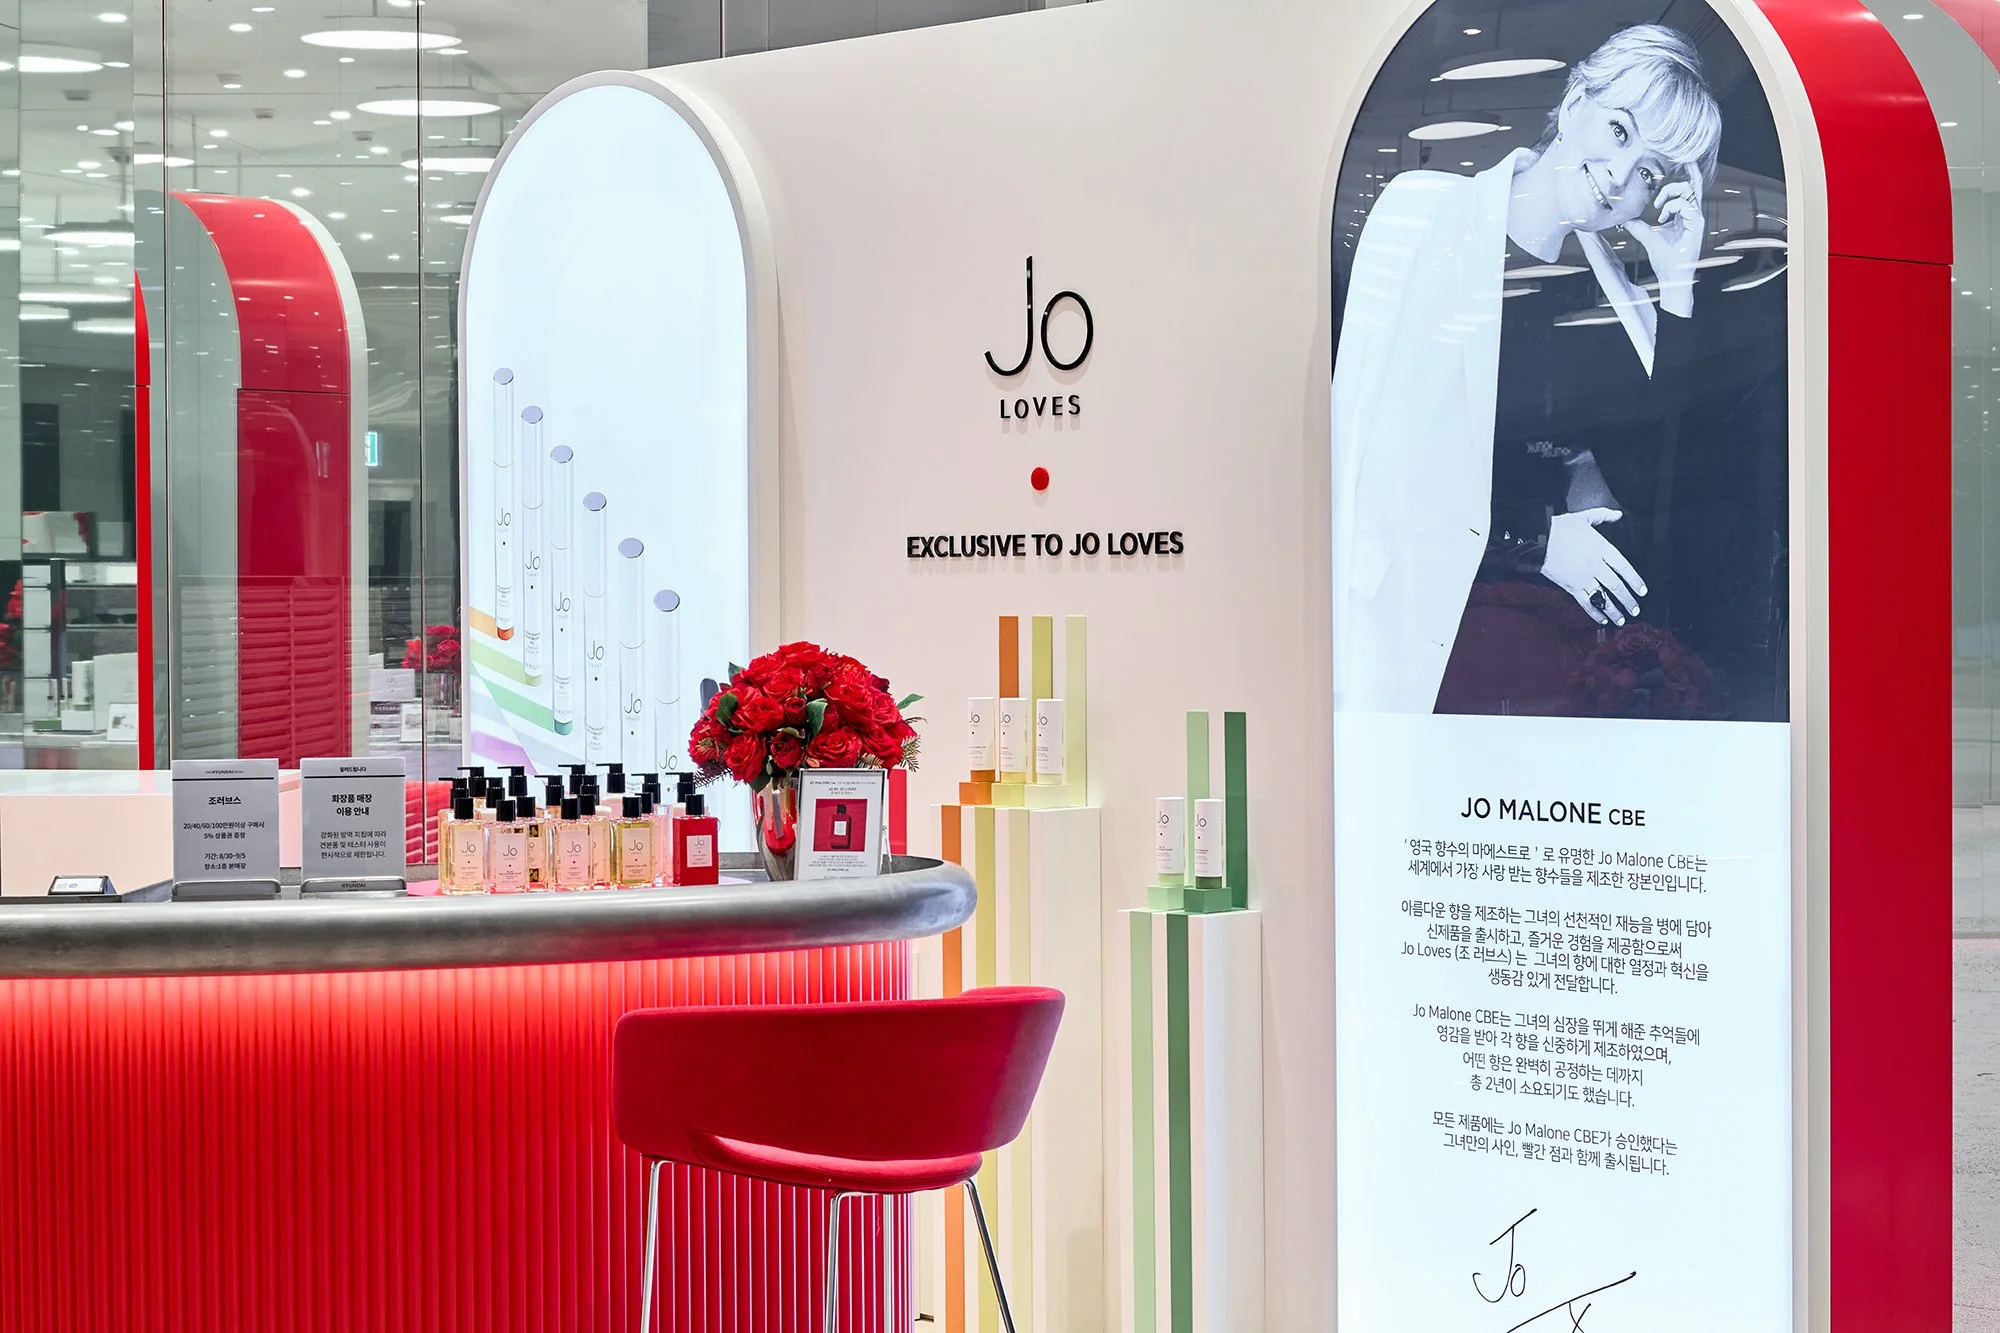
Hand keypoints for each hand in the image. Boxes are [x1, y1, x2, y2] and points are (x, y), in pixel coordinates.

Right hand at [1542, 508, 1645, 625]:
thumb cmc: (1559, 528)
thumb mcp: (1584, 517)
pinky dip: (1594, 612)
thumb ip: (1603, 516)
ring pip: (1603, 597)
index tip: (1642, 591)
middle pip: (1616, 586)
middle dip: (1628, 600)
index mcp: (1601, 548)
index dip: (1635, 581)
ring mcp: (1583, 577)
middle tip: (1635, 609)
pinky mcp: (1571, 586)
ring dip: (1614, 610)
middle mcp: (1595, 565)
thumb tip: (1618, 514)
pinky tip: (1602, 619)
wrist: (1538, 539)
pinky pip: (1585, 602)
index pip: (1624, 568)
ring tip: (1622, 620)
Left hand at [1625, 179, 1702, 318]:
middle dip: (1675, 183)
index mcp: (1685, 214)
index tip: (1683, 160)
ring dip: (1670, 196)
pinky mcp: (1697, 225)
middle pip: (1692, 185)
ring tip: (1658, 210)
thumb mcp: (1647, 237)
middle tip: (1657, 200)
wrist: (1671, 276)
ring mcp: (1697, 219)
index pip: (1690, 188)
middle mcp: (1693, 214)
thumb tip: (1625, 218)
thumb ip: (1638, 226)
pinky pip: (1687, 205)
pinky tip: (1662, 218)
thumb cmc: (1664, 259)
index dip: (1688, 172)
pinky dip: (1672, 206)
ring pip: (1689, 192)